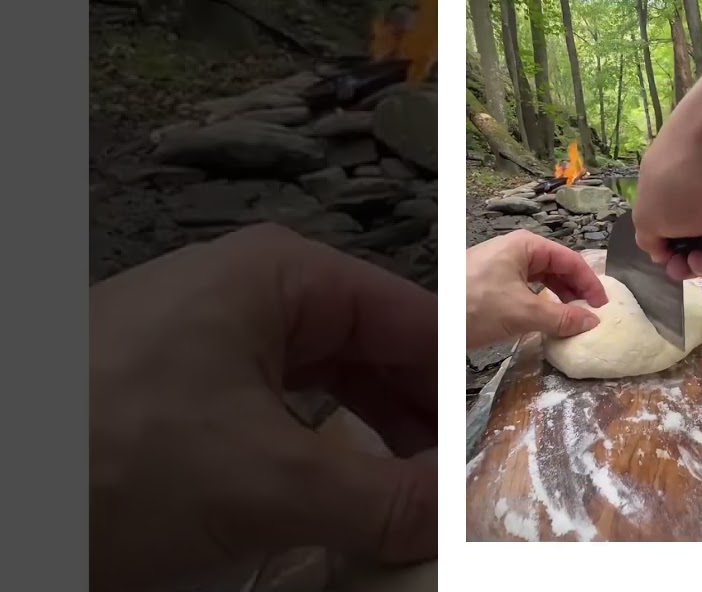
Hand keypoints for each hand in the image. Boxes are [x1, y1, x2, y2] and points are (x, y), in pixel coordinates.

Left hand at [91, 224, 437, 591]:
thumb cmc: (107, 451)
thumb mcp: (264, 480)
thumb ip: (381, 499)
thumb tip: (462, 522)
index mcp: (284, 277)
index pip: (415, 319)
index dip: (463, 386)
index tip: (496, 449)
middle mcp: (254, 296)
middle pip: (376, 352)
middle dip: (419, 422)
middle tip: (457, 491)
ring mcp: (214, 344)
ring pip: (331, 388)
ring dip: (374, 446)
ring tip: (406, 506)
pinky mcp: (183, 395)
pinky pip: (282, 417)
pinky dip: (321, 458)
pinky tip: (337, 503)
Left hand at [465, 230, 607, 349]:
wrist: (429, 319)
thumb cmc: (475, 305)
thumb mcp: (523, 312)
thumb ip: (561, 317)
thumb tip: (591, 322)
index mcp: (525, 245)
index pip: (570, 259)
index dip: (589, 282)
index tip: (602, 305)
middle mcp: (515, 251)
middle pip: (557, 267)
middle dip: (575, 290)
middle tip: (590, 313)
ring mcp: (502, 267)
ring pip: (541, 279)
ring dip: (559, 298)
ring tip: (571, 319)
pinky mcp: (492, 284)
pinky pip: (526, 290)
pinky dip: (541, 303)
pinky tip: (546, 319)